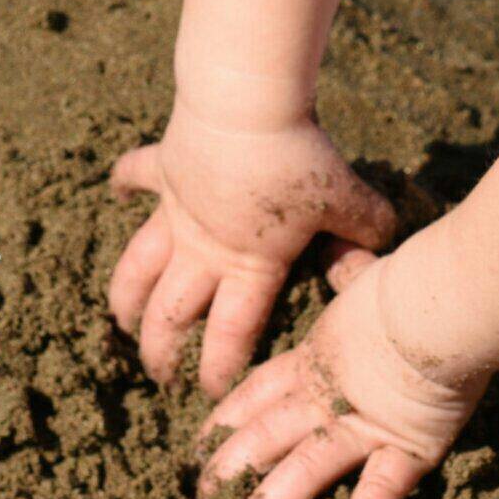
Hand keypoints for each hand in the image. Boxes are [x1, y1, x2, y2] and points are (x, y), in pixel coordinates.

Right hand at [108, 104, 394, 395]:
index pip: (231, 333)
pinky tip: (115, 191)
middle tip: (158, 376)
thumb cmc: (297, 158)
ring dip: (127, 295)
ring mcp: (177, 210)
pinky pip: (136, 175)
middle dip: (160, 352)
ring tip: (120, 318)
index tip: (210, 394)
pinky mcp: (164, 168)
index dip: (219, 368)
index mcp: (250, 264)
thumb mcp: (343, 199)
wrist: (246, 105)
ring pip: (139, 265)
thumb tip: (384, 250)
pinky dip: (124, 181)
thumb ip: (364, 230)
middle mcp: (204, 248)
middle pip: (172, 313)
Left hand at [197, 259, 484, 498]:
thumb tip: (342, 245)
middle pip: (266, 436)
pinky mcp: (402, 446)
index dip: (229, 419)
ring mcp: (361, 423)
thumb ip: (351, 269)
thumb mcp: (368, 273)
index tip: (199, 445)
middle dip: (231, 469)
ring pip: (303, 471)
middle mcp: (328, 394)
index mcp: (317, 356)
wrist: (445, 296)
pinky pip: (379, 495)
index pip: (259, 392)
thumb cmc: (411, 280)